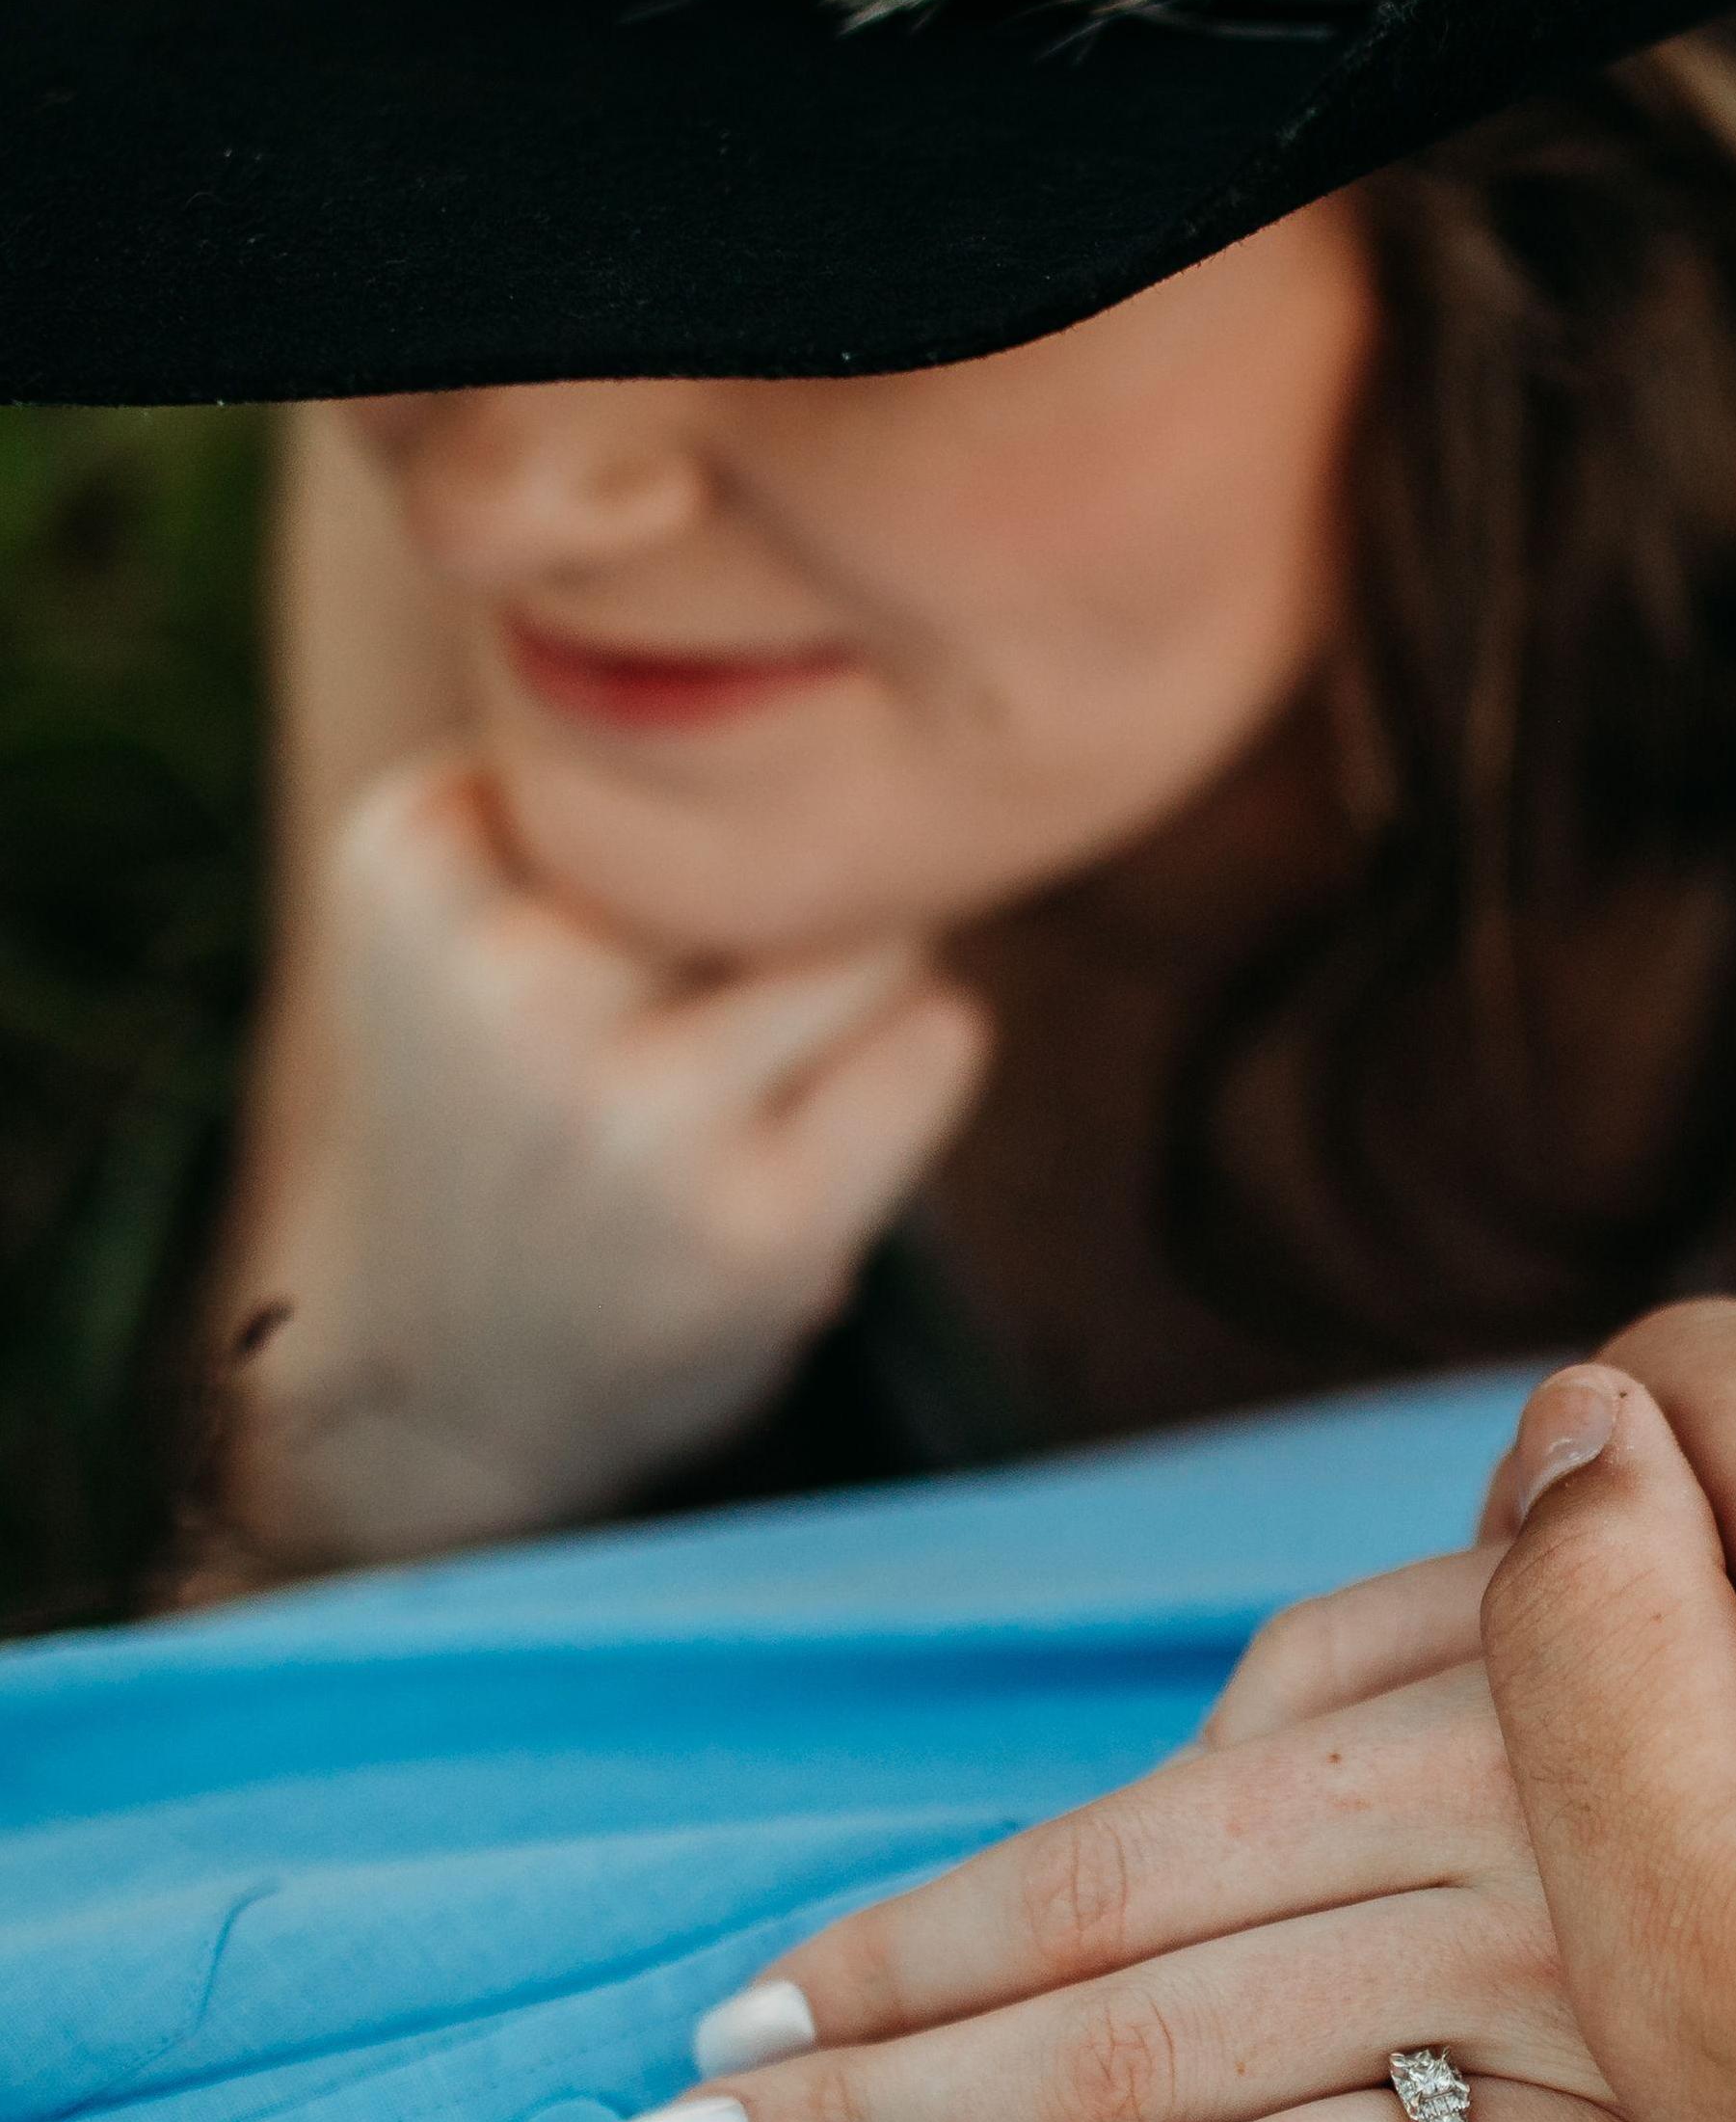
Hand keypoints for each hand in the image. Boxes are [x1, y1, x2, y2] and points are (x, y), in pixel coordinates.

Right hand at [218, 749, 988, 1566]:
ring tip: (757, 1077)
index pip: (670, 743)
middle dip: (786, 904)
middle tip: (704, 1015)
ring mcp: (638, 1110)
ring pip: (880, 935)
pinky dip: (911, 1069)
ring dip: (860, 989)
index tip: (609, 932)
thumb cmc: (500, 1108)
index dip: (682, 832)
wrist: (438, 1378)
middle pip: (784, 837)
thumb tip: (913, 769)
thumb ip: (624, 804)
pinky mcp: (763, 1222)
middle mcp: (510, 980)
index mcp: (410, 862)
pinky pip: (941, 1039)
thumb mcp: (469, 913)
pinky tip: (812, 1142)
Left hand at [609, 1545, 1735, 2121]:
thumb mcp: (1568, 1586)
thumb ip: (1355, 1661)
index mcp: (1470, 1732)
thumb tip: (1160, 1773)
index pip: (1118, 1867)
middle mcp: (1520, 1912)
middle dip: (872, 2119)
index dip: (903, 1950)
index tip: (722, 2016)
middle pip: (1135, 2046)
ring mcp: (1617, 2102)